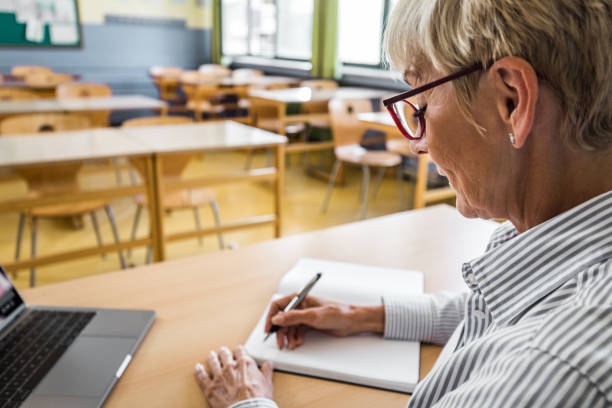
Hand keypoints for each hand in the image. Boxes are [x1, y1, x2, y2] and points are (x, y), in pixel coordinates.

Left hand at [194, 345, 273, 407]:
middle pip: (225, 354)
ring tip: (211, 355)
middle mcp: (231, 367)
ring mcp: (219, 377)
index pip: (240, 350)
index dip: (239, 350)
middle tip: (223, 351)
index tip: (239, 351)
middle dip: (224, 352)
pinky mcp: (210, 388)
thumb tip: (268, 365)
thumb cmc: (258, 400)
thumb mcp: (267, 384)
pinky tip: (198, 367)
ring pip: (212, 362)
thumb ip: (267, 372)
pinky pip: (201, 376)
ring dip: (212, 357)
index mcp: (245, 364)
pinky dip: (199, 371)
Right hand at [265, 294, 383, 349]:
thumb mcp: (313, 316)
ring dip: (288, 337)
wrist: (352, 321)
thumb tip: (277, 319)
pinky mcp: (310, 324)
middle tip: (280, 343)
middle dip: (280, 331)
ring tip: (291, 345)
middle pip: (283, 318)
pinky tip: (298, 342)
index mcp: (300, 298)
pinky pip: (297, 331)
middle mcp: (301, 306)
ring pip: (290, 327)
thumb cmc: (337, 313)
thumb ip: (293, 317)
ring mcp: (305, 315)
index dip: (271, 317)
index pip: (278, 305)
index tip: (269, 329)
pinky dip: (296, 338)